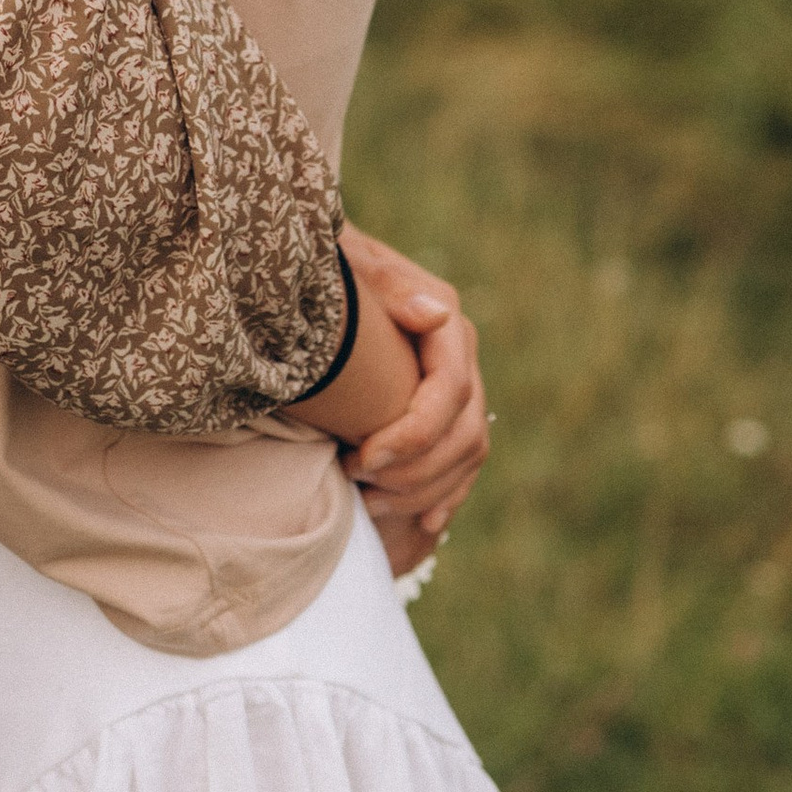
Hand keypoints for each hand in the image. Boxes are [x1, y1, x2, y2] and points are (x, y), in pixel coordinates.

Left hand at [338, 227, 490, 574]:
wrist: (322, 275)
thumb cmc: (331, 274)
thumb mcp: (352, 268)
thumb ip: (387, 288)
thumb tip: (435, 313)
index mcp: (444, 325)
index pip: (449, 392)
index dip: (412, 434)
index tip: (362, 457)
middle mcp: (460, 357)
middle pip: (465, 433)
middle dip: (415, 470)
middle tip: (358, 483)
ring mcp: (460, 386)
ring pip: (468, 454)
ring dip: (425, 490)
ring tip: (369, 503)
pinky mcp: (447, 412)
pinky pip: (464, 464)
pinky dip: (446, 495)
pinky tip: (424, 523)